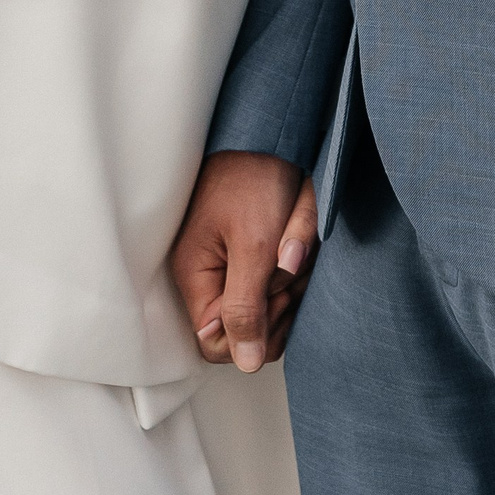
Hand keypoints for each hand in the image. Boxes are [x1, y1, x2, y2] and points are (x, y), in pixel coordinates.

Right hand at [169, 151, 318, 373]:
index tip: (275, 295)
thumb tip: (246, 363)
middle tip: (291, 262)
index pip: (217, 344)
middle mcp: (207, 277)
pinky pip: (278, 281)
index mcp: (195, 277)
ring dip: (292, 279)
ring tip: (297, 243)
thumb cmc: (254, 178)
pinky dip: (297, 262)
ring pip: (269, 304)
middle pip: (248, 327)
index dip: (253, 331)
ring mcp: (229, 265)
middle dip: (278, 300)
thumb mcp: (253, 245)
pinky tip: (300, 239)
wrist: (269, 131)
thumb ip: (246, 307)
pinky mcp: (251, 254)